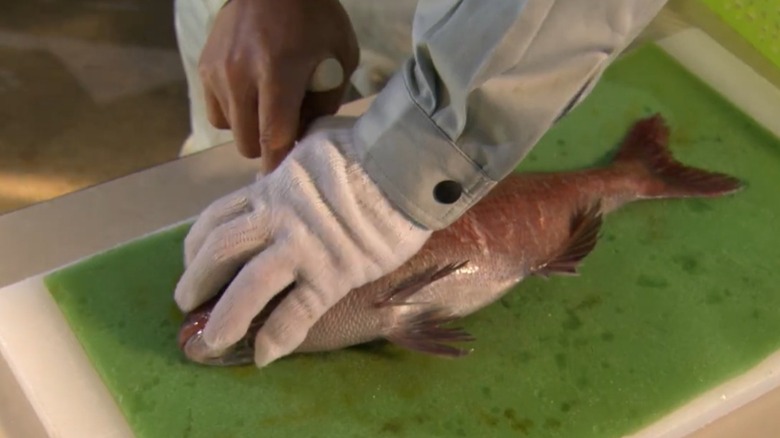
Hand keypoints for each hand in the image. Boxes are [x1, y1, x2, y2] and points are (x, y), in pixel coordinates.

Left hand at [174, 116, 431, 366]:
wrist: (404, 163)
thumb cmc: (364, 147)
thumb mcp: (314, 143)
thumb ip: (294, 162)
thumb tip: (292, 162)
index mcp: (270, 187)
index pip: (217, 218)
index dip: (196, 244)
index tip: (192, 259)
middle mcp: (276, 219)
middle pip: (220, 253)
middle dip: (196, 281)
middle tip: (186, 303)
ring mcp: (302, 249)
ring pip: (249, 287)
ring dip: (224, 318)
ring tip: (210, 341)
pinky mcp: (331, 275)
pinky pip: (296, 312)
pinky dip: (277, 337)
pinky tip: (264, 356)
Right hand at [198, 0, 358, 170]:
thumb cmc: (316, 19)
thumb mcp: (340, 56)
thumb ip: (326, 102)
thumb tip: (307, 136)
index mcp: (277, 73)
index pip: (273, 138)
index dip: (283, 162)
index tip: (293, 172)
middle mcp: (240, 75)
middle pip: (247, 143)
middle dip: (268, 148)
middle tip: (286, 132)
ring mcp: (218, 72)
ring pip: (231, 131)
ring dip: (252, 129)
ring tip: (270, 108)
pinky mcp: (204, 68)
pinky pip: (217, 113)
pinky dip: (234, 115)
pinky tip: (252, 98)